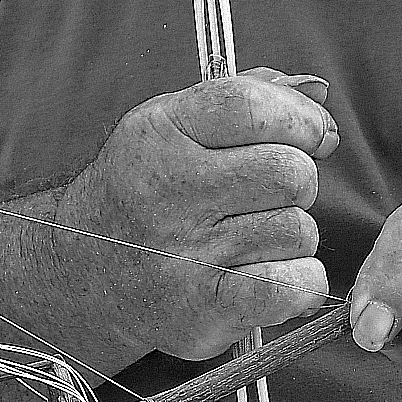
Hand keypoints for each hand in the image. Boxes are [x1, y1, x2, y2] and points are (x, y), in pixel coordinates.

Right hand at [56, 68, 334, 361]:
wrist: (85, 272)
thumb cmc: (146, 189)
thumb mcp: (174, 123)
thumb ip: (248, 96)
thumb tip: (317, 92)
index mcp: (162, 132)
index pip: (252, 106)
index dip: (301, 117)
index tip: (313, 135)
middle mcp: (170, 189)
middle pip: (290, 173)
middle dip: (298, 181)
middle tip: (270, 195)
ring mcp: (186, 254)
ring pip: (298, 231)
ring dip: (293, 236)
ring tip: (254, 238)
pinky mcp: (203, 309)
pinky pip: (290, 286)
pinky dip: (301, 283)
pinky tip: (277, 275)